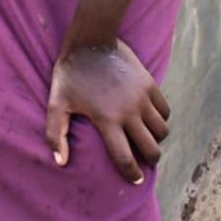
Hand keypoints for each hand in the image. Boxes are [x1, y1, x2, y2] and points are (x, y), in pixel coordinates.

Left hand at [44, 38, 169, 183]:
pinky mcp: (150, 85)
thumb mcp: (56, 102)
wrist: (90, 41)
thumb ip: (55, 134)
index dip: (131, 174)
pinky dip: (161, 119)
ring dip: (156, 139)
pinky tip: (149, 119)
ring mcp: (142, 98)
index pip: (125, 158)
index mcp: (107, 119)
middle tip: (142, 160)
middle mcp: (129, 112)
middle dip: (149, 160)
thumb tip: (60, 162)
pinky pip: (165, 110)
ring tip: (146, 139)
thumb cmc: (70, 74)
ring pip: (162, 131)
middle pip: (151, 149)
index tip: (135, 180)